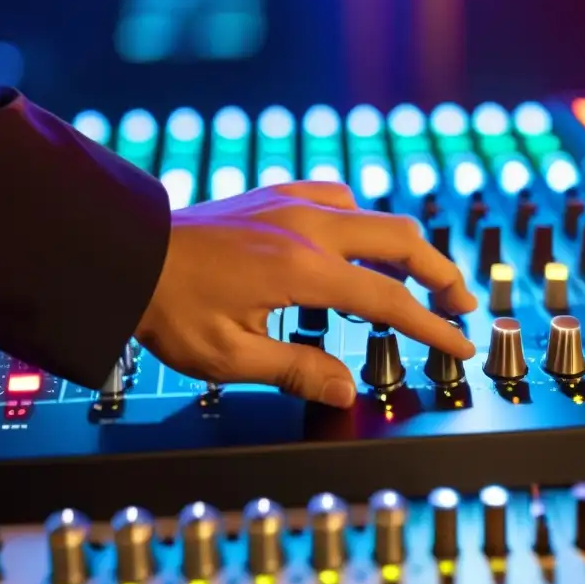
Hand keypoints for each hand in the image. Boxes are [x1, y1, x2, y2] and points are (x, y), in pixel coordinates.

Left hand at [135, 181, 476, 408]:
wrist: (122, 253)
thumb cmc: (168, 308)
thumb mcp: (229, 356)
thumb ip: (297, 371)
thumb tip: (346, 388)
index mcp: (303, 271)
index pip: (390, 301)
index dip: (433, 326)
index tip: (461, 343)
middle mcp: (308, 228)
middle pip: (402, 240)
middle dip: (442, 272)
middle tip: (462, 303)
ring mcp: (292, 204)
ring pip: (375, 215)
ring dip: (406, 248)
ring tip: (418, 280)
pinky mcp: (275, 195)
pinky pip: (339, 199)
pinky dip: (364, 224)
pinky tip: (358, 244)